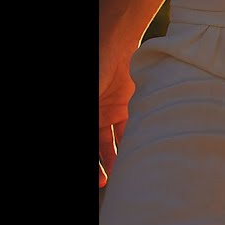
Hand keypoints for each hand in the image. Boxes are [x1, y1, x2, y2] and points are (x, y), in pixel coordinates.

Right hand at [99, 38, 135, 187]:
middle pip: (95, 146)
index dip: (90, 160)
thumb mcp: (92, 94)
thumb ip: (96, 120)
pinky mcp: (126, 106)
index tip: (95, 179)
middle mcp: (93, 115)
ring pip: (110, 142)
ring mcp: (107, 111)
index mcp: (86, 113)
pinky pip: (128, 129)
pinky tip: (137, 156)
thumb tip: (97, 141)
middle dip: (97, 165)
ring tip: (121, 174)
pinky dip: (133, 142)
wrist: (114, 42)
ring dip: (115, 158)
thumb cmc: (95, 65)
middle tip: (102, 183)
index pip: (88, 142)